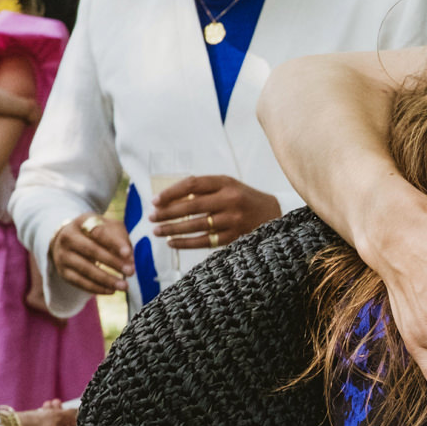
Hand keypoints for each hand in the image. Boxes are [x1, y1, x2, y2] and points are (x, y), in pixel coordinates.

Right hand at [13, 401, 79, 425]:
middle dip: (64, 419)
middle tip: (58, 404)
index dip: (79, 421)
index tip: (75, 411)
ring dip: (54, 422)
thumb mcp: (56, 415)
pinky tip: (41, 416)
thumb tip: (81, 413)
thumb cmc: (30, 425)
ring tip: (47, 406)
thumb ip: (73, 415)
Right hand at [49, 213, 134, 295]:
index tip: (128, 253)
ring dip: (106, 279)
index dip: (114, 242)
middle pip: (90, 250)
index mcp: (82, 222)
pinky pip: (79, 282)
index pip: (98, 232)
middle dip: (112, 262)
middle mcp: (68, 237)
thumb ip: (121, 239)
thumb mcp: (109, 228)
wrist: (69, 240)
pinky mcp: (63, 271)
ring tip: (124, 286)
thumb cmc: (97, 234)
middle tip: (131, 272)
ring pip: (85, 268)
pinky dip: (96, 288)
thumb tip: (129, 259)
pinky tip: (111, 291)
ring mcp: (63, 255)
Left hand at [152, 175, 281, 250]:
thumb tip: (169, 199)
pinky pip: (204, 241)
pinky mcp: (234, 236)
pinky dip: (185, 243)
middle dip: (167, 213)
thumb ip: (204, 189)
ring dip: (173, 229)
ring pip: (196, 225)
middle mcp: (230, 200)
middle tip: (151, 217)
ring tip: (157, 231)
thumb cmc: (244, 199)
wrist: (275, 214)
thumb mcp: (228, 186)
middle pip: (191, 206)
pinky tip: (172, 242)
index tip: (155, 200)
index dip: (171, 192)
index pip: (192, 185)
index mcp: (226, 183)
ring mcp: (233, 219)